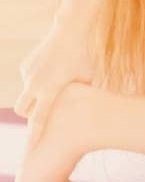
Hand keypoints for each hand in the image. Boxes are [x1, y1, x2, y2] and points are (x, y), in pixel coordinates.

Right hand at [14, 11, 97, 144]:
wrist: (69, 33)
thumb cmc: (83, 59)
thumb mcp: (86, 80)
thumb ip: (79, 98)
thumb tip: (81, 114)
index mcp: (50, 91)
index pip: (39, 119)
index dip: (34, 135)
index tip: (30, 149)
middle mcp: (34, 84)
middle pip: (22, 109)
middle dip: (28, 114)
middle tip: (41, 113)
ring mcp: (27, 75)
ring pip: (26, 93)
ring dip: (35, 95)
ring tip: (53, 86)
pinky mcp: (25, 66)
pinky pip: (29, 79)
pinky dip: (38, 80)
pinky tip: (51, 70)